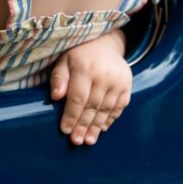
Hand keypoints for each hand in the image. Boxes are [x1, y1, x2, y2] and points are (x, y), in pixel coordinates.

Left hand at [50, 31, 131, 145]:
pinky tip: (102, 129)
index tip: (65, 130)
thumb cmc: (79, 55)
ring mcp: (118, 80)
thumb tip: (56, 97)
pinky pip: (119, 106)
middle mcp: (104, 74)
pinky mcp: (127, 84)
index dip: (71, 116)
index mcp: (85, 68)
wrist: (105, 42)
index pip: (78, 98)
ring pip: (106, 108)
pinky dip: (111, 119)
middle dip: (83, 126)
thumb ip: (58, 78)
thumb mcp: (64, 61)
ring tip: (89, 140)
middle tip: (77, 141)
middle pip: (92, 106)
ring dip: (97, 126)